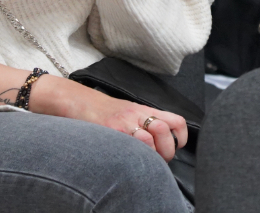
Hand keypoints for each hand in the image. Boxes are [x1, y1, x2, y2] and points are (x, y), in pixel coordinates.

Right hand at [32, 75, 186, 160]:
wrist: (78, 100)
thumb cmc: (103, 109)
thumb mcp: (130, 111)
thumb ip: (146, 122)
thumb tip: (162, 141)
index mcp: (145, 110)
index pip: (176, 121)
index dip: (181, 137)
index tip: (176, 146)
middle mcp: (138, 114)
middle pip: (165, 132)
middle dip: (166, 151)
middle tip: (157, 158)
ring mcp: (124, 122)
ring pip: (149, 142)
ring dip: (149, 155)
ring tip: (141, 159)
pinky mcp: (110, 130)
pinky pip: (129, 145)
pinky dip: (132, 154)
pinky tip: (126, 156)